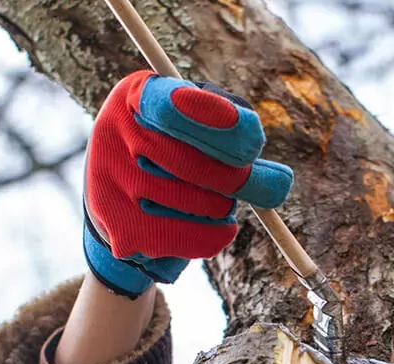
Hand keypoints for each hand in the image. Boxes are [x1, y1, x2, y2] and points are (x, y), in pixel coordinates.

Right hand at [84, 70, 292, 297]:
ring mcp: (113, 185)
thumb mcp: (204, 126)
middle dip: (240, 179)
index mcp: (137, 94)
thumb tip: (281, 183)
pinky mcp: (120, 229)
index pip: (171, 105)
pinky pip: (192, 238)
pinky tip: (211, 225)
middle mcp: (113, 134)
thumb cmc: (179, 151)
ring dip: (224, 207)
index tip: (254, 143)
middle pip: (193, 164)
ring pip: (199, 204)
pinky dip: (216, 235)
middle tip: (277, 185)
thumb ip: (241, 137)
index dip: (215, 121)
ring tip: (212, 200)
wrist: (125, 202)